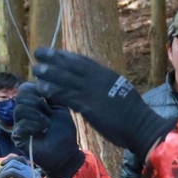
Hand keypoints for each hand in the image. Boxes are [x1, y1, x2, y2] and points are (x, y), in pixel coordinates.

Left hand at [0, 155, 40, 177]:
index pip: (20, 159)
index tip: (1, 165)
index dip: (9, 160)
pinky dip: (3, 176)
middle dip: (3, 168)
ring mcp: (30, 173)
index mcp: (30, 173)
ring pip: (12, 165)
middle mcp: (31, 171)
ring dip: (2, 173)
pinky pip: (11, 172)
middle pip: (14, 161)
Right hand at [10, 83, 84, 177]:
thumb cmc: (63, 131)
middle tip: (49, 113)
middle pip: (21, 96)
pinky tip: (41, 132)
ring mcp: (19, 125)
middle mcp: (23, 113)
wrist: (66, 153)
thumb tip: (41, 80)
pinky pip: (21, 125)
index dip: (36, 90)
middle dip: (38, 102)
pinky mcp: (18, 137)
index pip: (25, 88)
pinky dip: (33, 126)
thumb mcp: (60, 108)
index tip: (49, 100)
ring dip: (37, 115)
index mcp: (32, 104)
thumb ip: (51, 94)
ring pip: (20, 109)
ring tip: (47, 124)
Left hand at [33, 48, 175, 160]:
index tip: (54, 52)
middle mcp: (99, 79)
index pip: (83, 62)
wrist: (141, 126)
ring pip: (66, 78)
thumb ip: (109, 87)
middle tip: (39, 52)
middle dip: (54, 58)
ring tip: (36, 69)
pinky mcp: (88, 106)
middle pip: (72, 65)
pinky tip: (41, 88)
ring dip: (49, 73)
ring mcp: (93, 92)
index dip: (66, 56)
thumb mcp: (122, 93)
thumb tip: (103, 84)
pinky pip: (66, 96)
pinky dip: (53, 91)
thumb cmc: (134, 114)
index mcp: (107, 76)